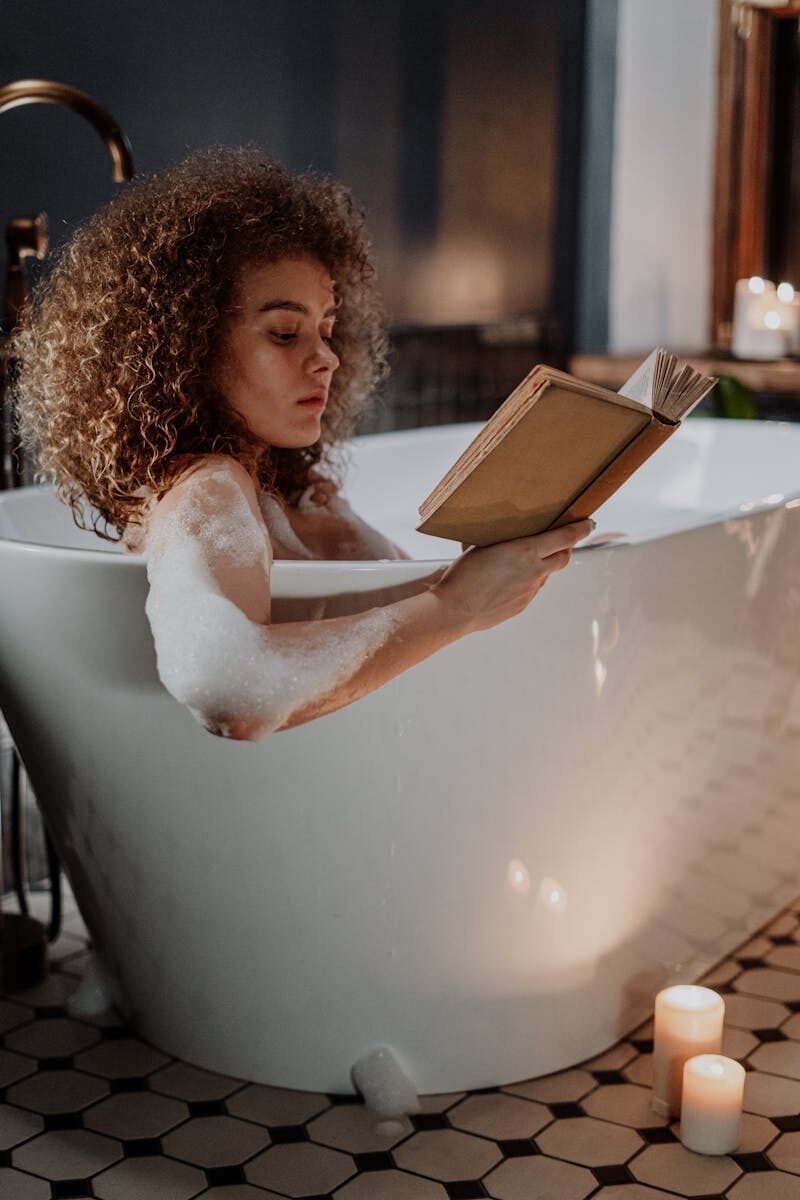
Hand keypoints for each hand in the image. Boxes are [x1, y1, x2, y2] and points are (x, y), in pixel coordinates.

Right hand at [433, 518, 592, 633]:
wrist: (455, 610)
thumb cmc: (463, 575)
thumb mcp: (483, 546)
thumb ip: (504, 541)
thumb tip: (510, 537)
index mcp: (526, 551)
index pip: (565, 537)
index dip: (580, 529)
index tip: (588, 523)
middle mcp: (534, 572)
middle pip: (563, 557)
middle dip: (566, 547)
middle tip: (561, 540)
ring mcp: (530, 592)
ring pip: (545, 575)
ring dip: (543, 565)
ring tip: (523, 561)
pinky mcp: (522, 605)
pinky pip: (531, 590)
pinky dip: (527, 581)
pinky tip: (508, 580)